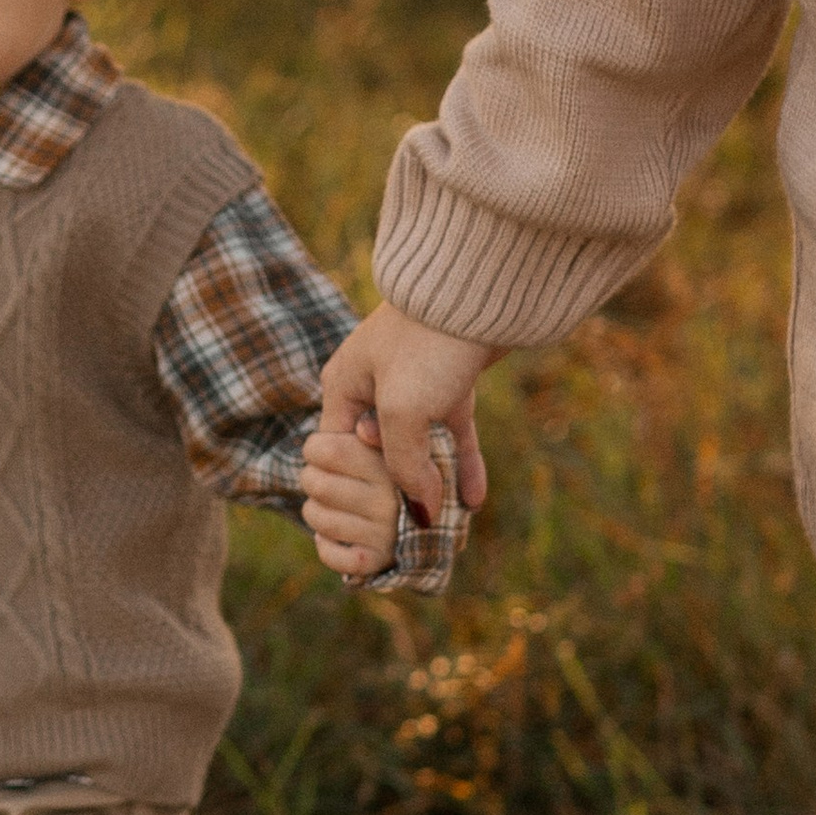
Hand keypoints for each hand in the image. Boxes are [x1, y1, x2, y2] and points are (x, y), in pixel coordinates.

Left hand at [302, 425, 402, 583]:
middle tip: (321, 479)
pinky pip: (331, 556)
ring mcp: (387, 532)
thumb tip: (363, 431)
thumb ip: (371, 427)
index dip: (314, 448)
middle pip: (316, 483)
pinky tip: (330, 536)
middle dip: (311, 479)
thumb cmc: (390, 471)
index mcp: (392, 462)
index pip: (328, 450)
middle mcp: (393, 498)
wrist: (422, 521)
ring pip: (319, 519)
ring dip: (314, 512)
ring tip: (326, 506)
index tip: (323, 451)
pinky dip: (324, 545)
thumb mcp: (386, 440)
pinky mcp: (378, 560)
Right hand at [318, 303, 494, 522]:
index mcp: (343, 388)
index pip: (334, 452)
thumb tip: (420, 514)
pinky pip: (452, 434)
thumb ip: (404, 466)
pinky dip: (462, 465)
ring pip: (419, 447)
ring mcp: (414, 384)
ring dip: (433, 483)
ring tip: (447, 524)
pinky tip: (474, 500)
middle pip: (377, 453)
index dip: (352, 485)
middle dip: (394, 491)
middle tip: (412, 527)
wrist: (481, 288)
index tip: (374, 517)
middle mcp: (372, 386)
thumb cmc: (427, 344)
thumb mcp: (403, 411)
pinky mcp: (451, 382)